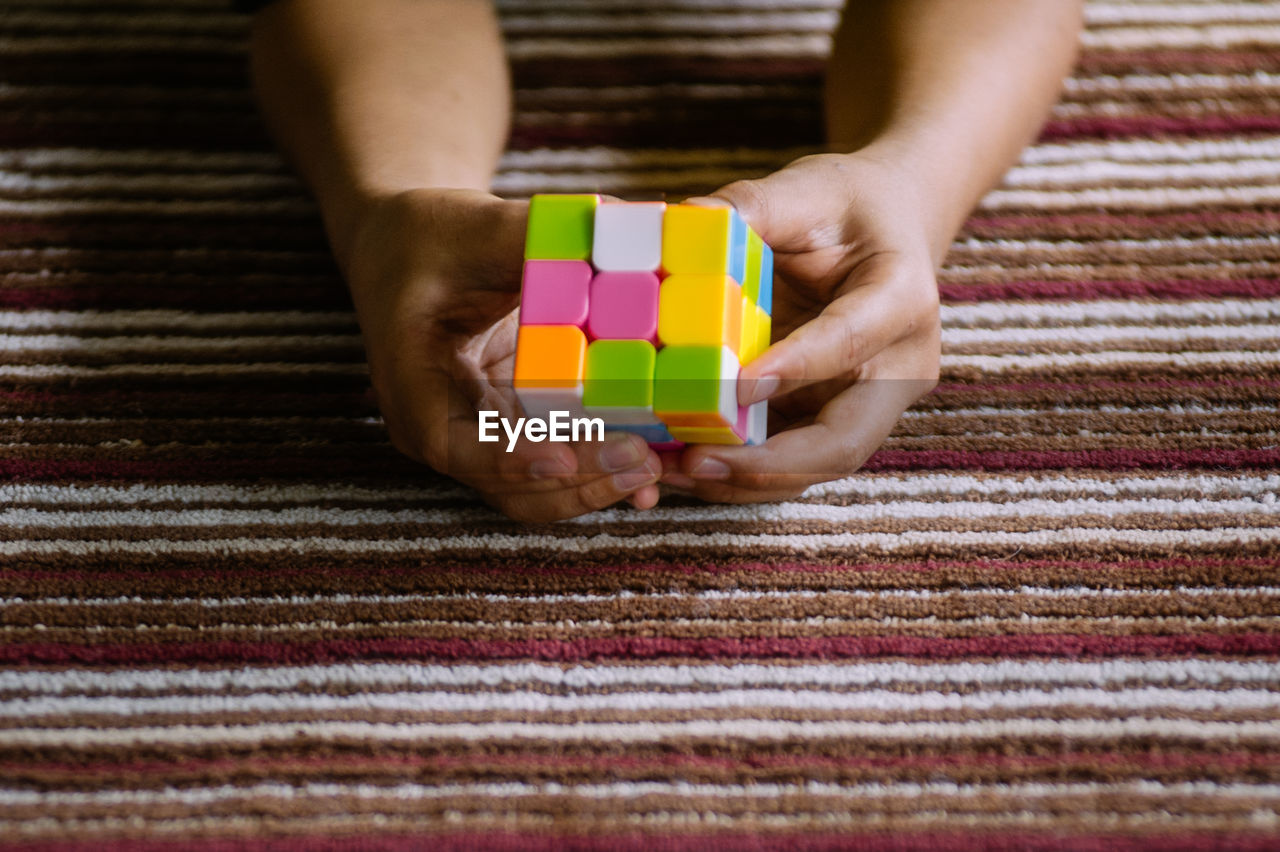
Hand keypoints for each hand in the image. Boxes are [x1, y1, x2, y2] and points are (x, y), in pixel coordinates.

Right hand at [344, 188, 661, 521]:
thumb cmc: (430, 235)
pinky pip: (559, 465)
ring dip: (595, 488)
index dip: (509, 458)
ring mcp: (481, 435)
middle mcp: (442, 425)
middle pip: (505, 483)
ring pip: (536, 490)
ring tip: (654, 467)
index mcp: (411, 382)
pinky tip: (655, 464)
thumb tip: (614, 219)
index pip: (452, 443)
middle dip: (575, 482)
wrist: (409, 250)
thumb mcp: (471, 226)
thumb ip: (532, 231)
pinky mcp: (517, 429)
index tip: (563, 459)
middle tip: (640, 459)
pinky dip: (602, 470)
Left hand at [662, 151, 941, 501]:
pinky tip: (682, 465)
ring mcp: (869, 404)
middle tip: (698, 461)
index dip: (798, 368)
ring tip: (673, 472)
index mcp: (902, 299)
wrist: (889, 226)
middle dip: (772, 464)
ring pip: (815, 466)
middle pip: (846, 441)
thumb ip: (754, 204)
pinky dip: (739, 469)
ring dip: (745, 479)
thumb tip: (685, 219)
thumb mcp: (808, 189)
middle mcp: (898, 367)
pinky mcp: (833, 417)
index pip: (851, 343)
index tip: (738, 386)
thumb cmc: (848, 206)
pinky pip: (792, 459)